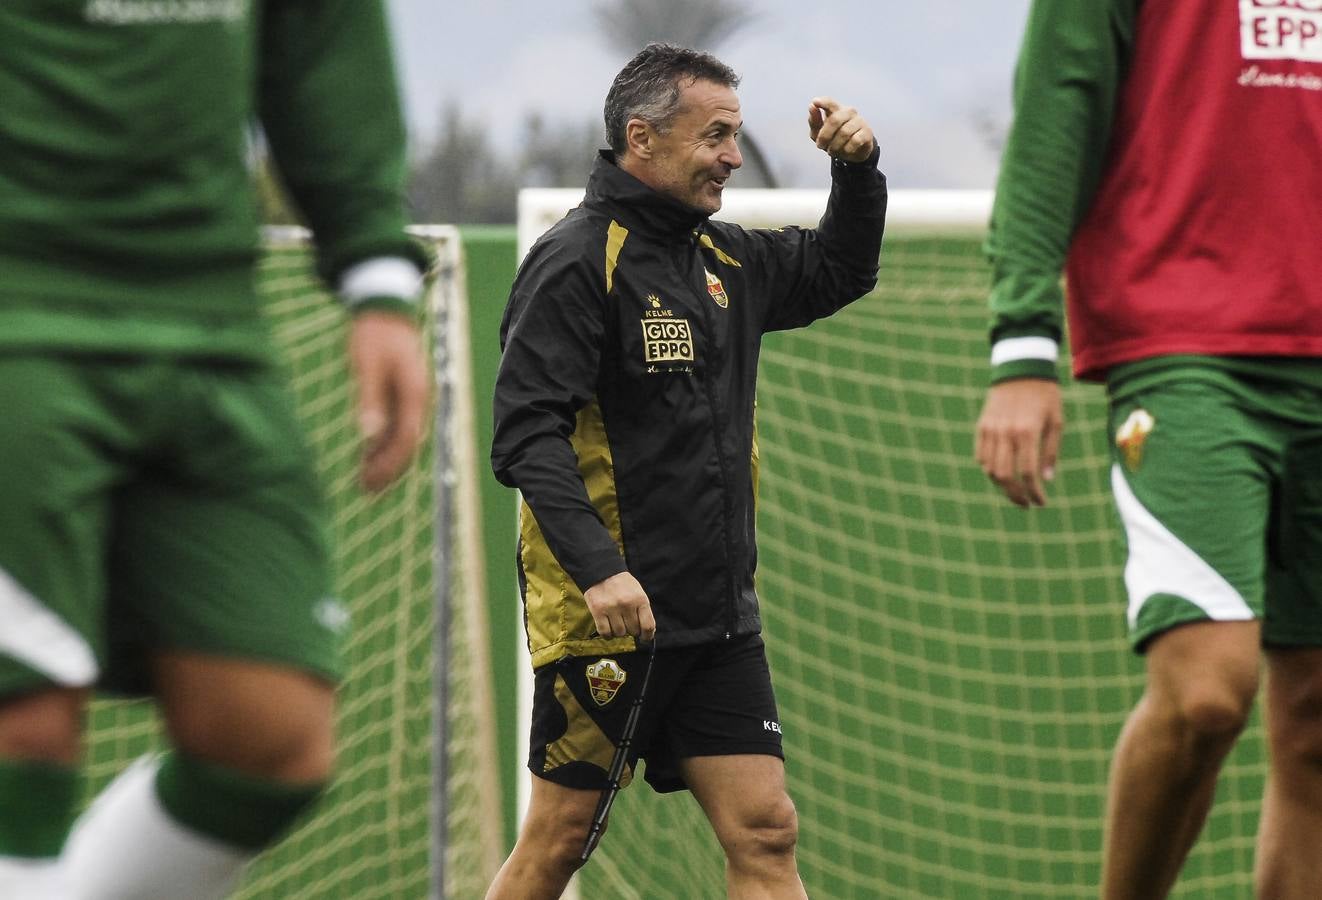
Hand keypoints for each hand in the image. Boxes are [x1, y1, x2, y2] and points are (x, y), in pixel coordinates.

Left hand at [349, 311, 429, 491]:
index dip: (389, 464)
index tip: (371, 482)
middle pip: (407, 445)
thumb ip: (370, 400)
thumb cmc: (374, 335)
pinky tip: (367, 455)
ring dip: (385, 461)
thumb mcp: (367, 366)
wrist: (385, 309)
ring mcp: (412, 399)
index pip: (405, 440)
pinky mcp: (403, 395)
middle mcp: (418, 401)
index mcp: (414, 395)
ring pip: (402, 439)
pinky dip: (383, 444)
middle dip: (388, 470)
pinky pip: (397, 427)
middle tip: (366, 492)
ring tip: (365, 481)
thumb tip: (368, 435)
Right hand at [584, 572, 655, 643]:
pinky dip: (607, 635)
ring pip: (619, 633)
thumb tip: (647, 632)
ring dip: (619, 632)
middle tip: (627, 623)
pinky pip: (605, 632)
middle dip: (631, 631)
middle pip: (633, 631)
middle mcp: (627, 604)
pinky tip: (608, 629)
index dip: (647, 636)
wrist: (602, 572)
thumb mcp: (638, 593)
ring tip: (617, 623)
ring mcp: (612, 608)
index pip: (648, 626)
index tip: (644, 638)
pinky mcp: (598, 611)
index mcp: (640, 599)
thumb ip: (643, 611)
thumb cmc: (622, 585)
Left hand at [808, 97, 875, 162]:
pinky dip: (846, 149)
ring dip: (835, 146)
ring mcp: (859, 121)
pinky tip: (845, 151)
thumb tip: (811, 106)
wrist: (853, 152)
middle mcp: (849, 112)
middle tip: (820, 146)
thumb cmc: (834, 138)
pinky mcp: (867, 133)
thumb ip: (814, 121)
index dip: (823, 102)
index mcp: (836, 110)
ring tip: (832, 151)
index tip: (815, 102)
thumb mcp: (820, 133)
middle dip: (825, 136)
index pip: (830, 102)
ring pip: (844, 132)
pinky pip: (855, 141)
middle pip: (835, 120)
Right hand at [975, 379, 1063, 507]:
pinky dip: (990, 469)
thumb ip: (1050, 451)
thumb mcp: (1057, 422)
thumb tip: (1045, 479)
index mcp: (1027, 432)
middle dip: (1016, 495)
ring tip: (1015, 491)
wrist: (1021, 369)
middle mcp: (1006, 433)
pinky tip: (1003, 473)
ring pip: (990, 469)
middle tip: (1026, 504)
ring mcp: (990, 430)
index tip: (1041, 502)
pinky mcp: (982, 427)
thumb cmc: (1045, 396)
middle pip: (1005, 476)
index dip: (1034, 492)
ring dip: (1002, 485)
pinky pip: (981, 456)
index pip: (1027, 472)